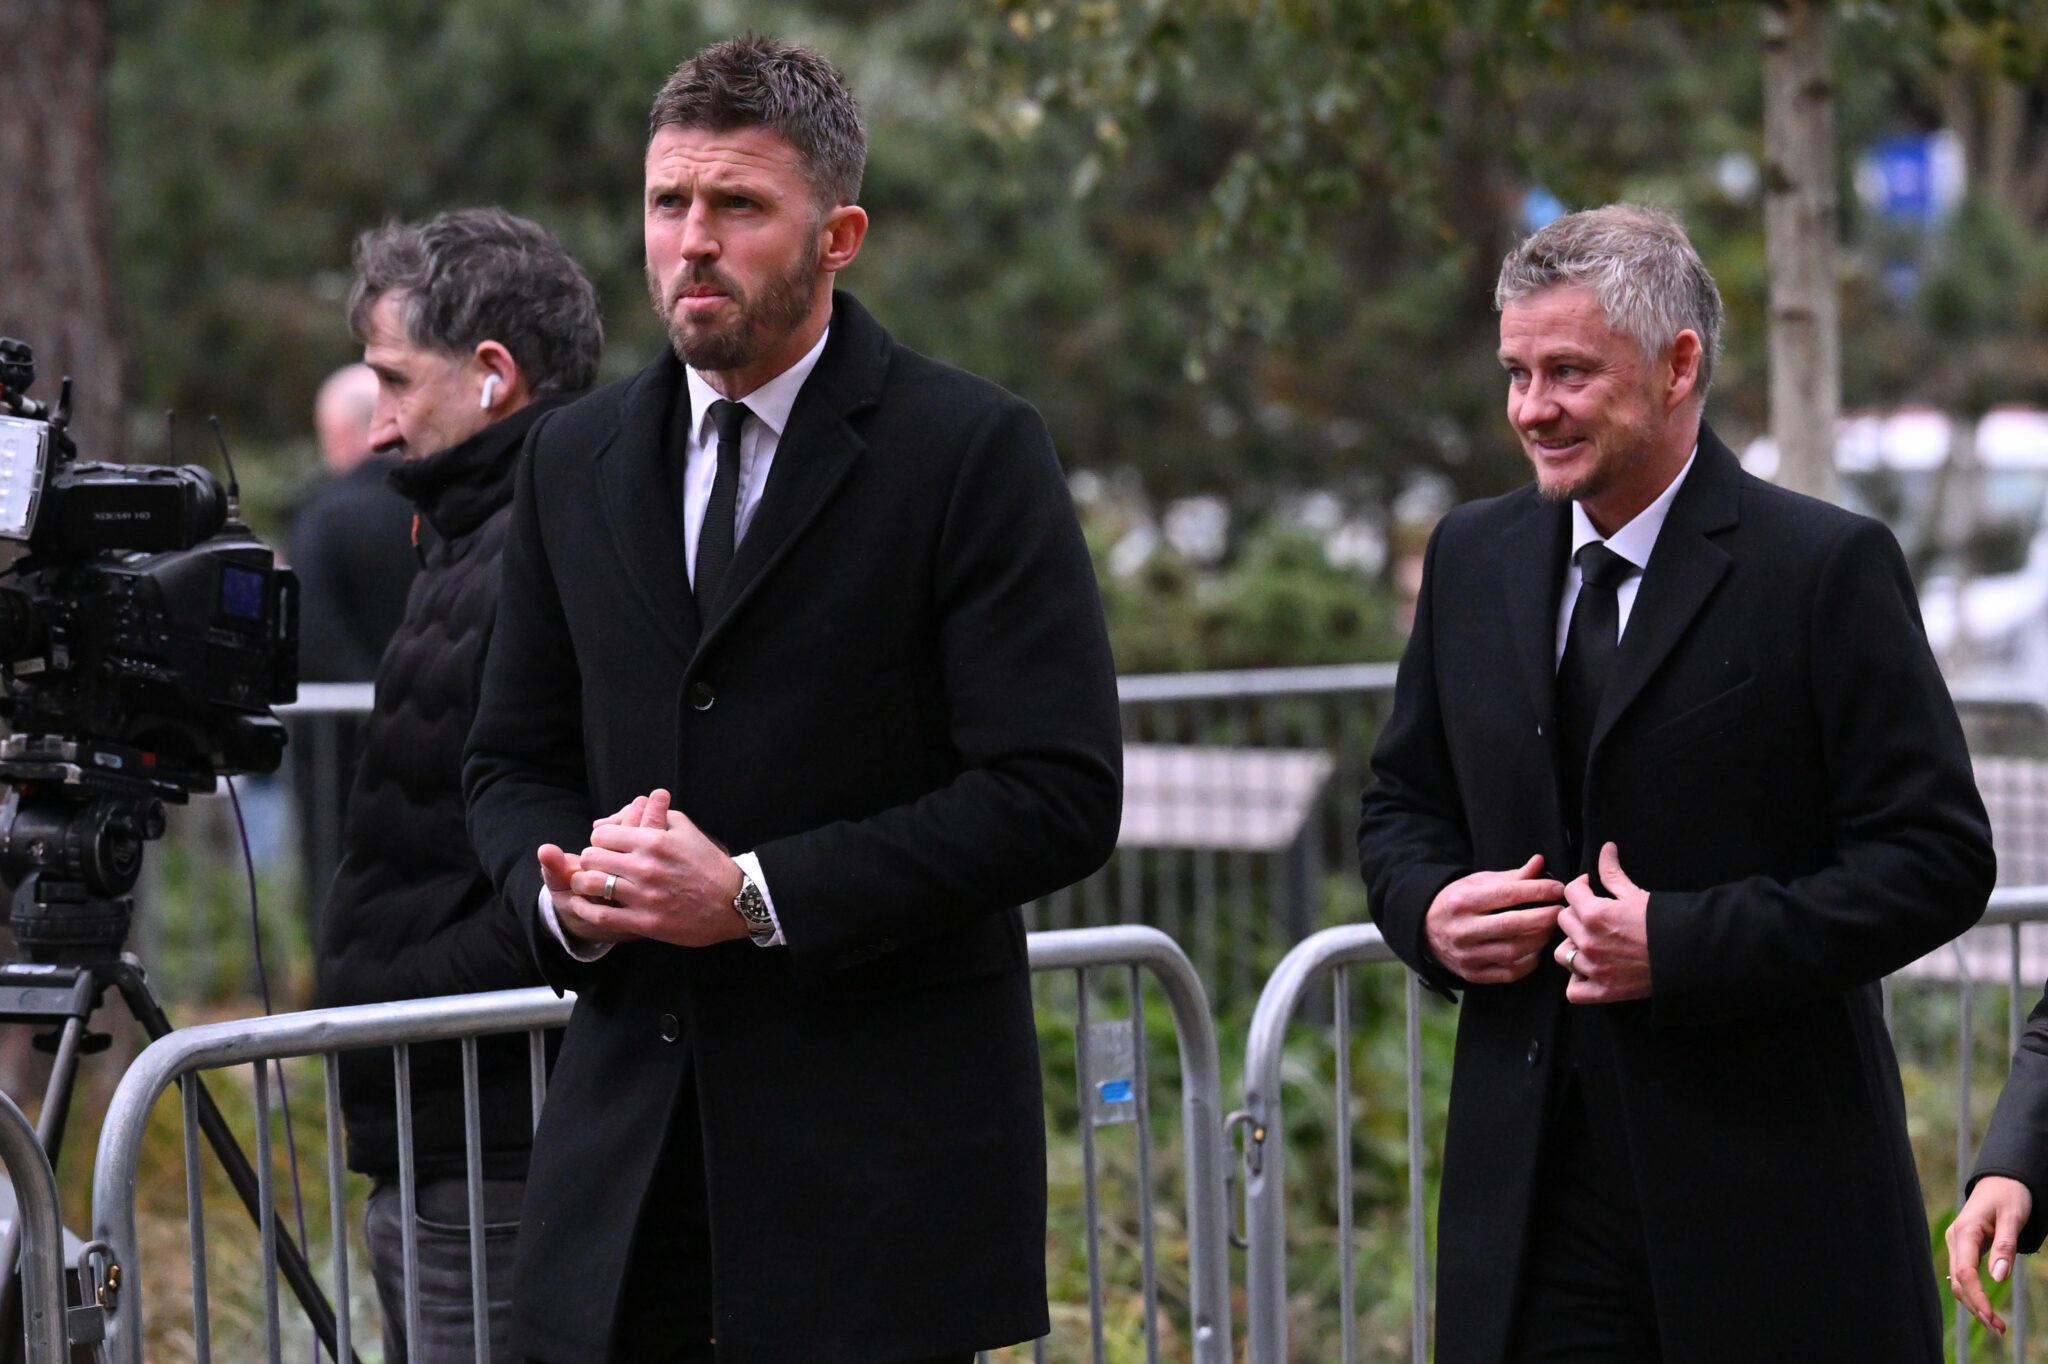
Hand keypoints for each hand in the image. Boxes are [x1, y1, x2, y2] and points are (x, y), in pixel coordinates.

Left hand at [546, 789, 748, 946]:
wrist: (734, 901)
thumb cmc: (707, 863)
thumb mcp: (684, 828)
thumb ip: (653, 815)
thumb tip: (618, 815)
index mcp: (654, 840)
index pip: (601, 835)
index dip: (600, 841)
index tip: (607, 849)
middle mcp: (646, 867)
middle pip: (592, 858)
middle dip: (591, 861)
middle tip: (599, 867)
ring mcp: (644, 896)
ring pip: (591, 885)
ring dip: (585, 884)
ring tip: (590, 886)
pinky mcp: (645, 922)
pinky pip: (601, 915)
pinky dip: (585, 910)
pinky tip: (584, 906)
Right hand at [1422, 855, 1564, 984]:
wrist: (1424, 930)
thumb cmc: (1457, 902)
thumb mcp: (1477, 883)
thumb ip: (1511, 877)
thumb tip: (1539, 863)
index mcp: (1462, 901)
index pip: (1506, 894)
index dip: (1537, 891)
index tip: (1558, 889)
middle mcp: (1462, 929)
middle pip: (1512, 924)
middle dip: (1543, 917)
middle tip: (1561, 911)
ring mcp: (1467, 955)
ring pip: (1513, 950)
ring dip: (1540, 939)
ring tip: (1551, 928)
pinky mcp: (1473, 974)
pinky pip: (1510, 972)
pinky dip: (1529, 962)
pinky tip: (1537, 949)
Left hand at [1555, 842, 1651, 1001]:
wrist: (1688, 954)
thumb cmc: (1663, 923)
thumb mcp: (1636, 894)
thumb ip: (1612, 872)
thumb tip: (1605, 848)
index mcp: (1594, 914)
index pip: (1570, 892)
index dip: (1581, 888)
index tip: (1592, 890)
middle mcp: (1588, 941)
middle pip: (1563, 921)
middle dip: (1576, 915)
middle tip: (1595, 917)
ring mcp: (1593, 968)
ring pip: (1562, 954)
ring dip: (1573, 947)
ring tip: (1591, 944)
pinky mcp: (1602, 991)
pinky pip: (1573, 990)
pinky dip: (1578, 982)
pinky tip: (1589, 971)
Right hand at [1947, 1175, 2033, 1335]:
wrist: (2002, 1179)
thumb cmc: (2010, 1195)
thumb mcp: (2013, 1218)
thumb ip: (2006, 1246)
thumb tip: (1999, 1278)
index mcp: (1965, 1232)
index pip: (1965, 1272)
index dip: (1978, 1297)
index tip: (1993, 1317)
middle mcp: (1956, 1240)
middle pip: (1959, 1281)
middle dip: (1977, 1307)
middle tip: (2000, 1329)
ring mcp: (1958, 1244)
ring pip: (1959, 1281)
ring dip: (1975, 1304)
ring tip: (1997, 1324)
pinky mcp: (1964, 1248)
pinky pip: (1964, 1275)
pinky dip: (1974, 1294)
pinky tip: (1986, 1308)